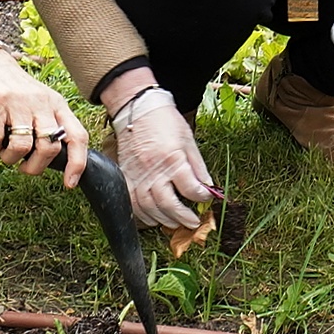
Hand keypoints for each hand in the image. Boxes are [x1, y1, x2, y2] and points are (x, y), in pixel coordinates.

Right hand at [0, 51, 88, 185]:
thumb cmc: (15, 90)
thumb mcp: (41, 103)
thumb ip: (50, 126)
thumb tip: (57, 160)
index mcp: (58, 105)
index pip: (77, 136)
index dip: (77, 163)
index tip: (69, 183)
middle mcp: (42, 103)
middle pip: (49, 147)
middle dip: (36, 167)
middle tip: (24, 167)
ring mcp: (18, 102)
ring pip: (22, 146)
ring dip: (10, 159)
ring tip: (5, 153)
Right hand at [110, 86, 213, 227]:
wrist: (138, 110)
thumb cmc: (165, 123)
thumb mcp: (189, 141)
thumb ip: (198, 167)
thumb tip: (208, 188)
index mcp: (172, 160)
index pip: (190, 189)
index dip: (201, 198)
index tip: (206, 199)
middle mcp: (153, 171)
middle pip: (168, 204)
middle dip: (183, 217)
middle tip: (193, 222)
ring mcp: (137, 176)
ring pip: (149, 208)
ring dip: (164, 219)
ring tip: (176, 222)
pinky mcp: (126, 178)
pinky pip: (132, 203)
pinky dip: (143, 215)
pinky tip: (154, 217)